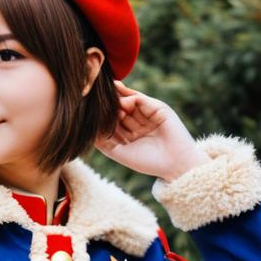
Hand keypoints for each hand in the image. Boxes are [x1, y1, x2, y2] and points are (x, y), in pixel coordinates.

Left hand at [95, 80, 210, 181]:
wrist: (174, 163)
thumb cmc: (147, 162)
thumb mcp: (119, 152)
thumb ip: (103, 140)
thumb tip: (86, 129)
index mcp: (127, 135)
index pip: (110, 122)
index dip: (100, 118)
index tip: (87, 113)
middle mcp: (136, 124)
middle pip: (117, 110)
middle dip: (107, 107)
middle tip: (97, 102)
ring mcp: (146, 115)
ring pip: (127, 102)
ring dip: (116, 100)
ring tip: (108, 100)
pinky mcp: (157, 108)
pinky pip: (139, 99)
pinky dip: (130, 98)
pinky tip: (123, 102)